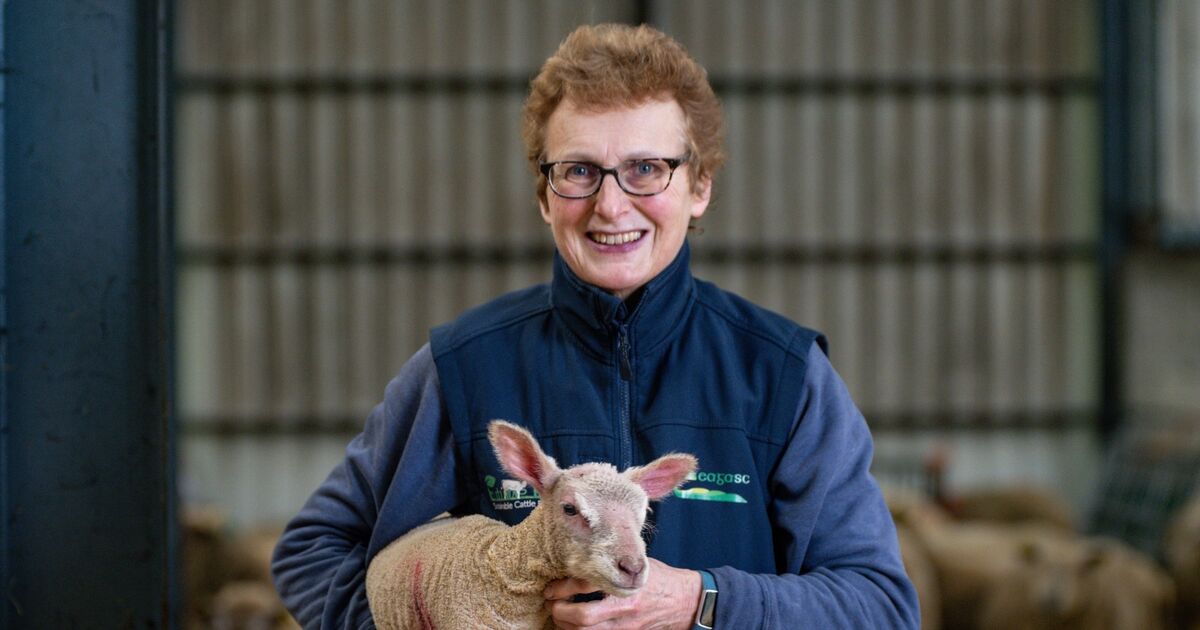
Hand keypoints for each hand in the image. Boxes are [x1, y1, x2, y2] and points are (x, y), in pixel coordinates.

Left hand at [543, 558, 701, 629]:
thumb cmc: (660, 578)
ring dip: (567, 627)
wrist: (685, 601)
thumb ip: (614, 561)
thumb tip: (581, 552)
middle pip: (583, 616)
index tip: (551, 587)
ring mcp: (626, 625)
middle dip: (560, 612)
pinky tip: (574, 626)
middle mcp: (625, 605)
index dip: (563, 587)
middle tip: (551, 604)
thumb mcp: (639, 563)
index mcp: (626, 582)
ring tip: (559, 616)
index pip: (586, 584)